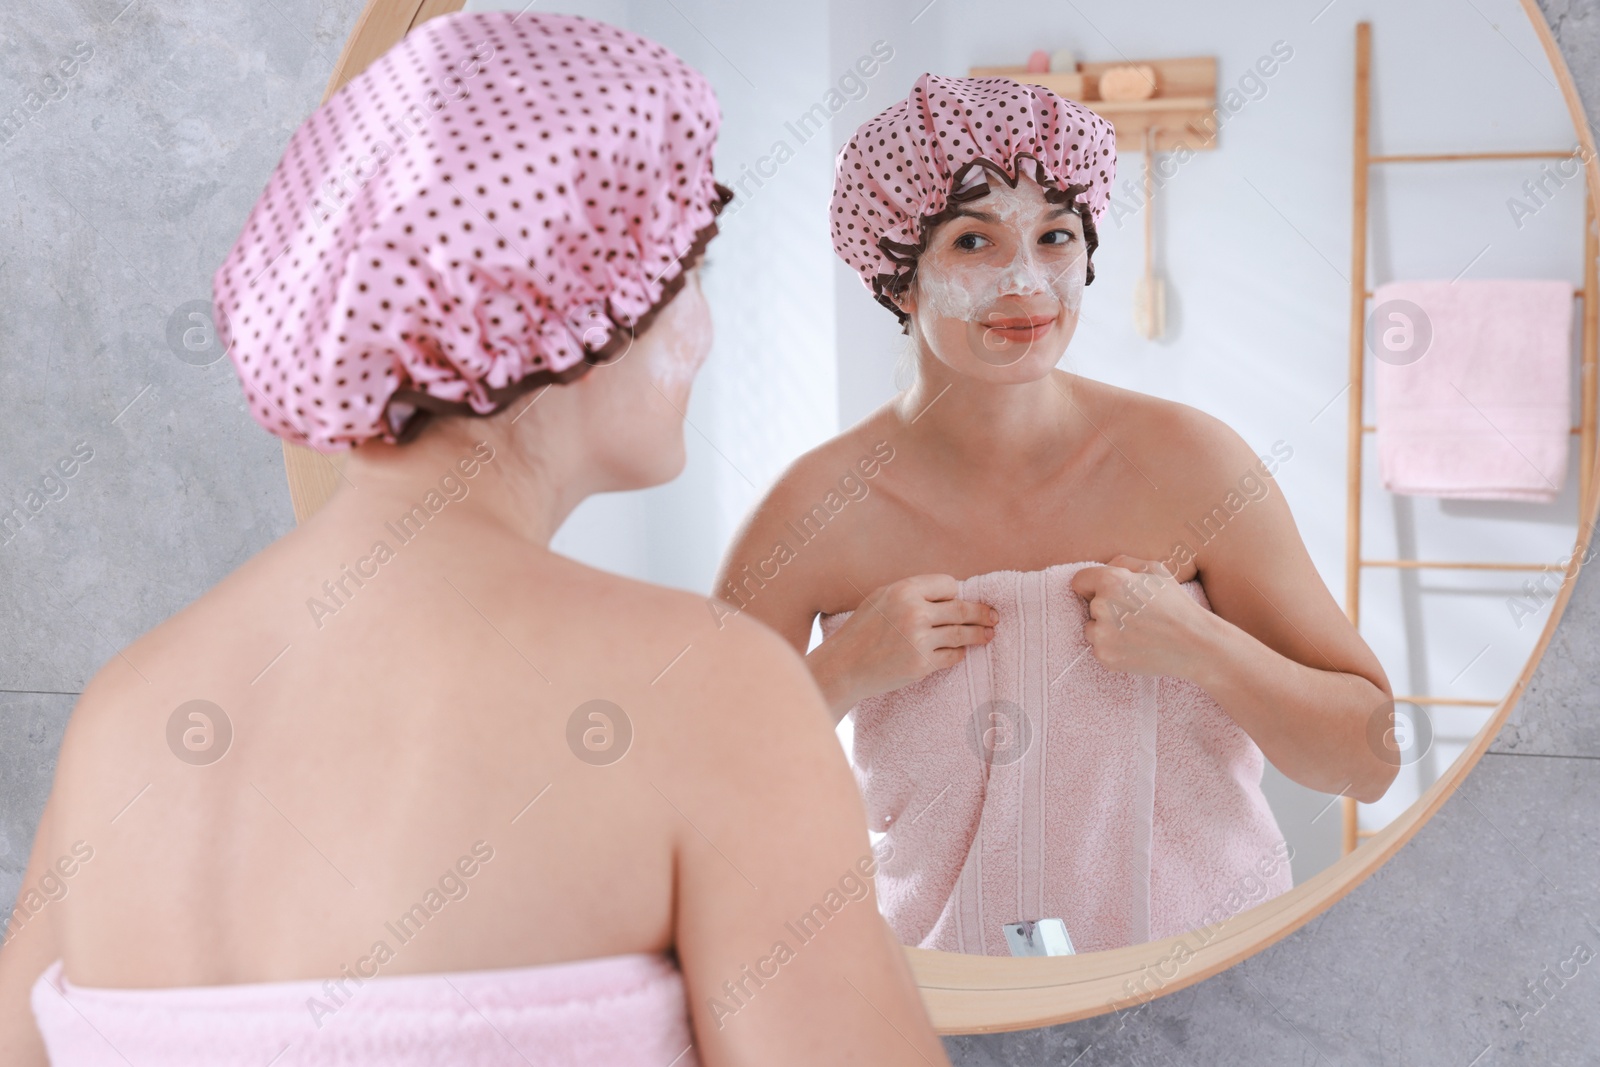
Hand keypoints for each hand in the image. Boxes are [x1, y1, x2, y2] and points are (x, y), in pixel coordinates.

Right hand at [813, 574, 996, 710]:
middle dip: (982, 613)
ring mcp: (919, 640)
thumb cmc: (863, 630)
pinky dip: (958, 653)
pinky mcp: (921, 665)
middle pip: (962, 608)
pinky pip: (952, 656)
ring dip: (979, 634)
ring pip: (962, 634)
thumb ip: (913, 593)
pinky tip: (959, 652)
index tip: (957, 601)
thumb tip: (950, 592)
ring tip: (989, 635)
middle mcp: (914, 612)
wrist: (844, 666)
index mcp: (904, 590)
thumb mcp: (882, 598)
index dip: (955, 593)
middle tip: (995, 616)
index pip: (949, 585)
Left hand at [1069, 554, 1215, 678]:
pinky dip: (1113, 648)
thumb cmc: (1177, 605)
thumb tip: (1105, 566)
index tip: (1105, 592)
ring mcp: (1101, 635)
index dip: (1092, 585)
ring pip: (1092, 628)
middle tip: (1134, 614)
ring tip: (1136, 631)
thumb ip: (1124, 562)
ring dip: (1106, 629)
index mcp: (1111, 581)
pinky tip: (1136, 645)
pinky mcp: (1105, 657)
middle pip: (1088, 606)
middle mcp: (1101, 606)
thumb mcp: (1156, 570)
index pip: (1079, 581)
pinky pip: (1099, 648)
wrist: (1194, 645)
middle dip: (1106, 608)